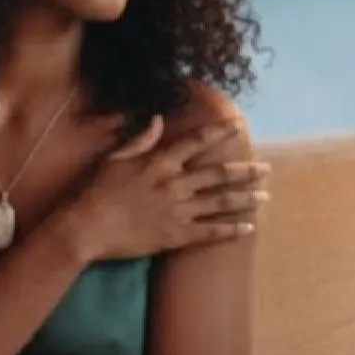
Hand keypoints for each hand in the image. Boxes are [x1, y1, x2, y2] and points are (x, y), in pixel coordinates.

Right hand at [65, 116, 269, 261]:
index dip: (219, 132)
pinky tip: (249, 227)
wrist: (88, 227)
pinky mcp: (177, 235)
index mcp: (160, 162)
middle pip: (218, 174)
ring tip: (265, 195)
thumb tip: (157, 119)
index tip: (238, 126)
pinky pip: (211, 232)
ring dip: (245, 198)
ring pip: (221, 202)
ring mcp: (178, 211)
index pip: (196, 142)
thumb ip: (141, 139)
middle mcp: (175, 184)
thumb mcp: (116, 158)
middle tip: (267, 168)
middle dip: (246, 171)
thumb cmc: (97, 191)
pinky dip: (232, 229)